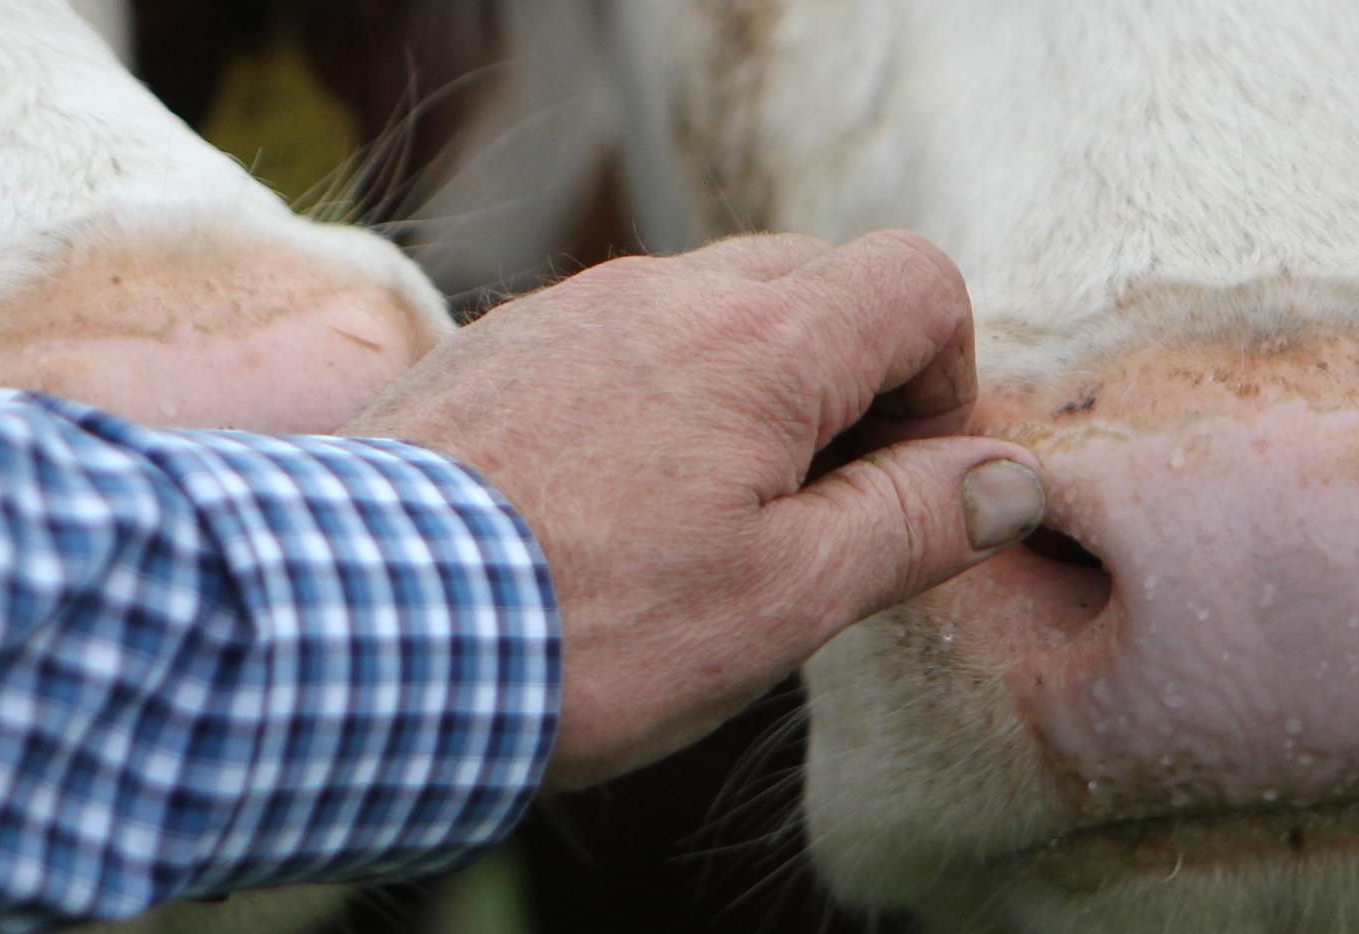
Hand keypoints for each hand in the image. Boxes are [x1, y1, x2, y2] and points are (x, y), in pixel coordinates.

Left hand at [343, 231, 1044, 789]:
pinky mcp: (493, 347)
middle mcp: (666, 291)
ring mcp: (570, 311)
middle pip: (816, 283)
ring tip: (699, 528)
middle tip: (812, 515)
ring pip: (710, 311)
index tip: (901, 482)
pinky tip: (601, 514)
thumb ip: (910, 524)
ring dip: (743, 396)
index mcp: (763, 341)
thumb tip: (1007, 481)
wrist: (351, 633)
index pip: (916, 280)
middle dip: (848, 384)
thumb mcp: (783, 599)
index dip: (940, 380)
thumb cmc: (585, 628)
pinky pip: (614, 342)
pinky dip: (647, 405)